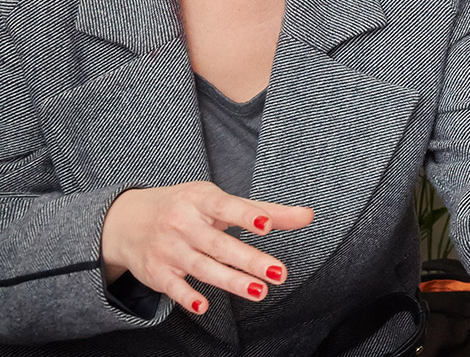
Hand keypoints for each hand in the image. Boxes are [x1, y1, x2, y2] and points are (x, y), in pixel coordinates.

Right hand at [99, 183, 312, 317]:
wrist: (126, 220)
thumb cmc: (185, 207)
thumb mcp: (219, 201)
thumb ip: (264, 211)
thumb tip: (307, 216)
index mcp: (202, 199)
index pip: (227, 207)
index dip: (247, 216)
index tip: (266, 226)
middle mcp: (183, 224)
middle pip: (220, 245)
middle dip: (250, 260)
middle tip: (279, 273)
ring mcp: (169, 248)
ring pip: (203, 267)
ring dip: (230, 281)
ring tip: (260, 291)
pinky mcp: (157, 272)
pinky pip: (173, 287)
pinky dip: (187, 297)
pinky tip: (204, 306)